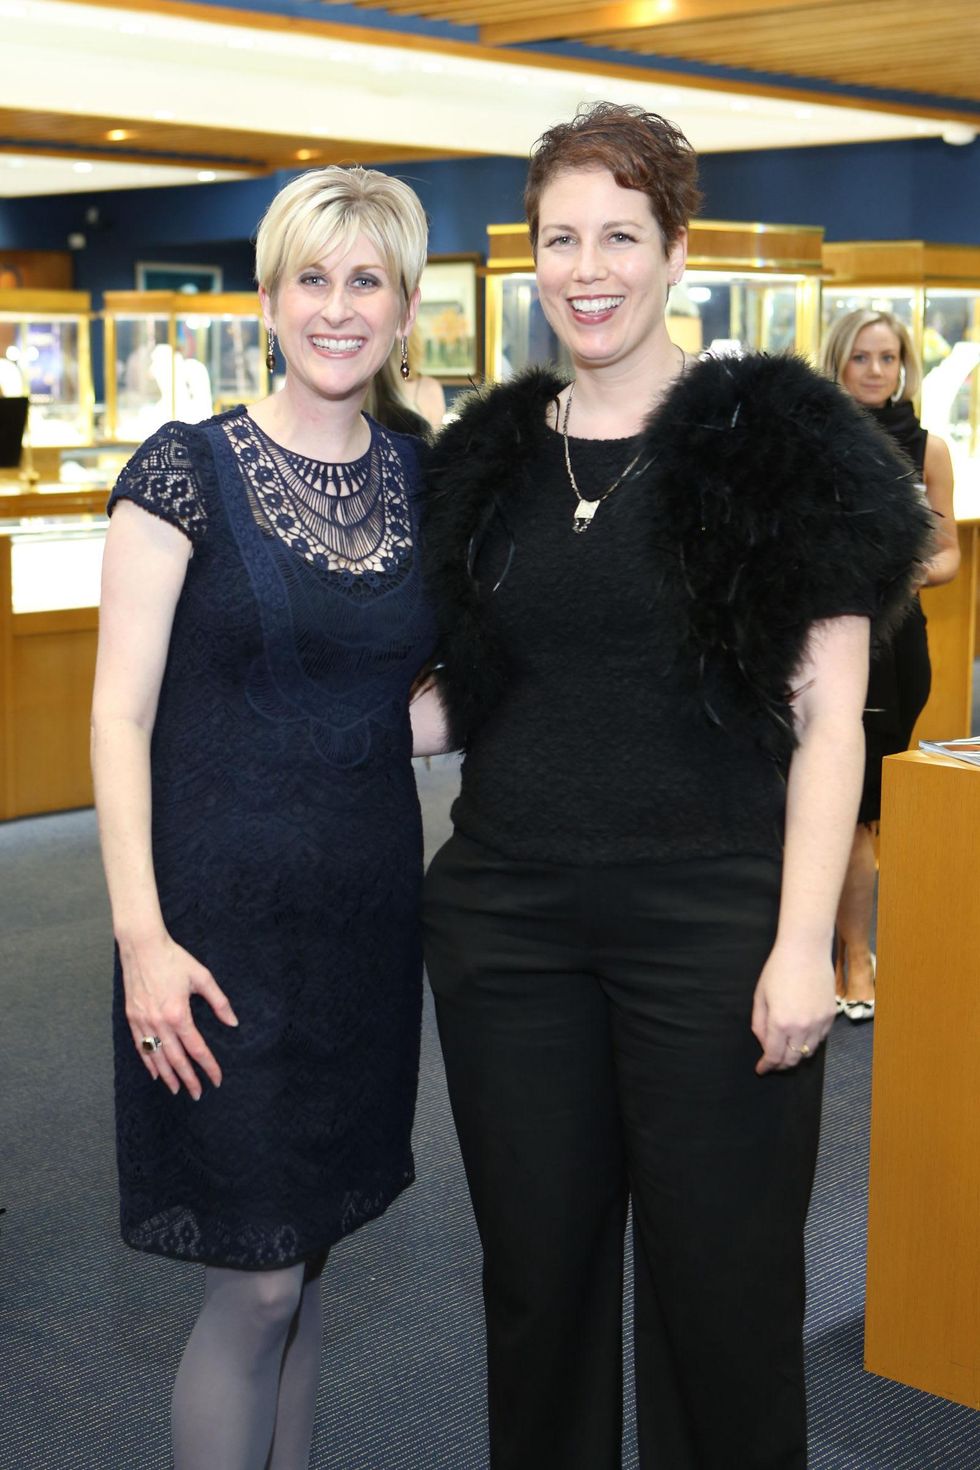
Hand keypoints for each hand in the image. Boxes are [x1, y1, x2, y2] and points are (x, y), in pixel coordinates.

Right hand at [120, 930, 237, 1098]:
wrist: (142, 947)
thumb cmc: (174, 959)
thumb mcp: (202, 977)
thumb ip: (219, 1002)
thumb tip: (233, 1023)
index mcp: (179, 1014)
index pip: (197, 1048)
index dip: (208, 1066)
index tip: (217, 1079)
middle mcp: (159, 1022)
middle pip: (176, 1059)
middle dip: (188, 1079)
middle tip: (197, 1094)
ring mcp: (143, 1022)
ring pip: (156, 1057)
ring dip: (168, 1076)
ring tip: (177, 1090)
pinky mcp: (132, 1018)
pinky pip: (141, 1047)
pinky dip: (149, 1062)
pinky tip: (155, 1073)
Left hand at [751, 940, 835, 1075]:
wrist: (806, 950)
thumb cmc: (778, 969)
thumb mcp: (760, 996)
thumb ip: (759, 1024)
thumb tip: (764, 1044)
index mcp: (780, 1022)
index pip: (774, 1056)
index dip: (767, 1066)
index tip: (761, 1070)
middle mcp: (802, 1026)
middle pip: (792, 1059)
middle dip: (781, 1065)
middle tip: (772, 1063)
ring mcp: (819, 1022)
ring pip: (808, 1052)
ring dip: (796, 1055)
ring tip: (786, 1050)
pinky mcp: (830, 1015)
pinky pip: (820, 1038)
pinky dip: (809, 1042)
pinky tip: (801, 1036)